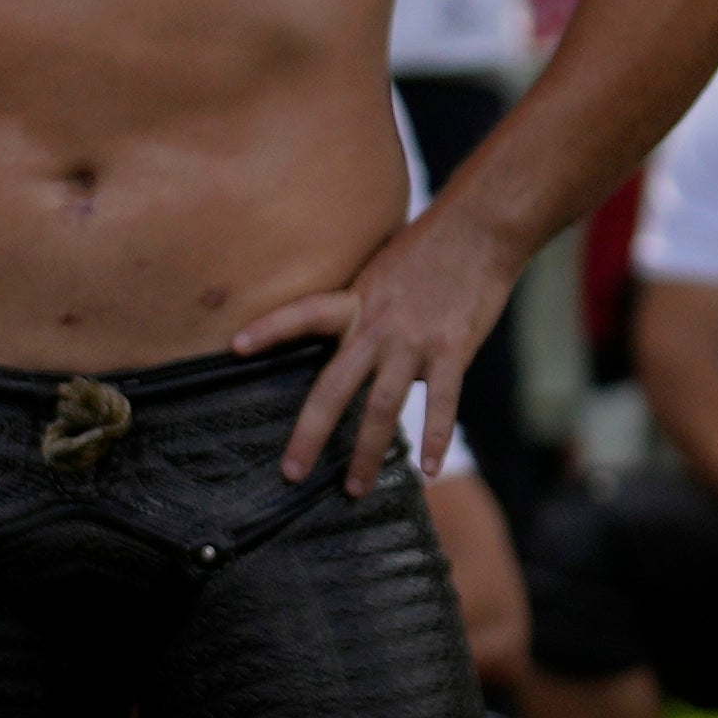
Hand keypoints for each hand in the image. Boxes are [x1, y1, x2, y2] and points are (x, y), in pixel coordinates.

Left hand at [239, 204, 522, 495]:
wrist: (481, 228)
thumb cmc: (430, 248)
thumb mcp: (379, 269)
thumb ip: (360, 305)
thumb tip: (346, 335)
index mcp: (355, 301)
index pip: (303, 314)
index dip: (270, 329)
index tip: (236, 347)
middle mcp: (376, 325)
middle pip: (333, 386)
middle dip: (311, 434)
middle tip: (292, 472)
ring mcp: (413, 341)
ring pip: (381, 407)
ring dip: (367, 453)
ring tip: (355, 489)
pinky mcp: (452, 350)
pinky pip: (441, 403)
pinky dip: (434, 438)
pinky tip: (427, 470)